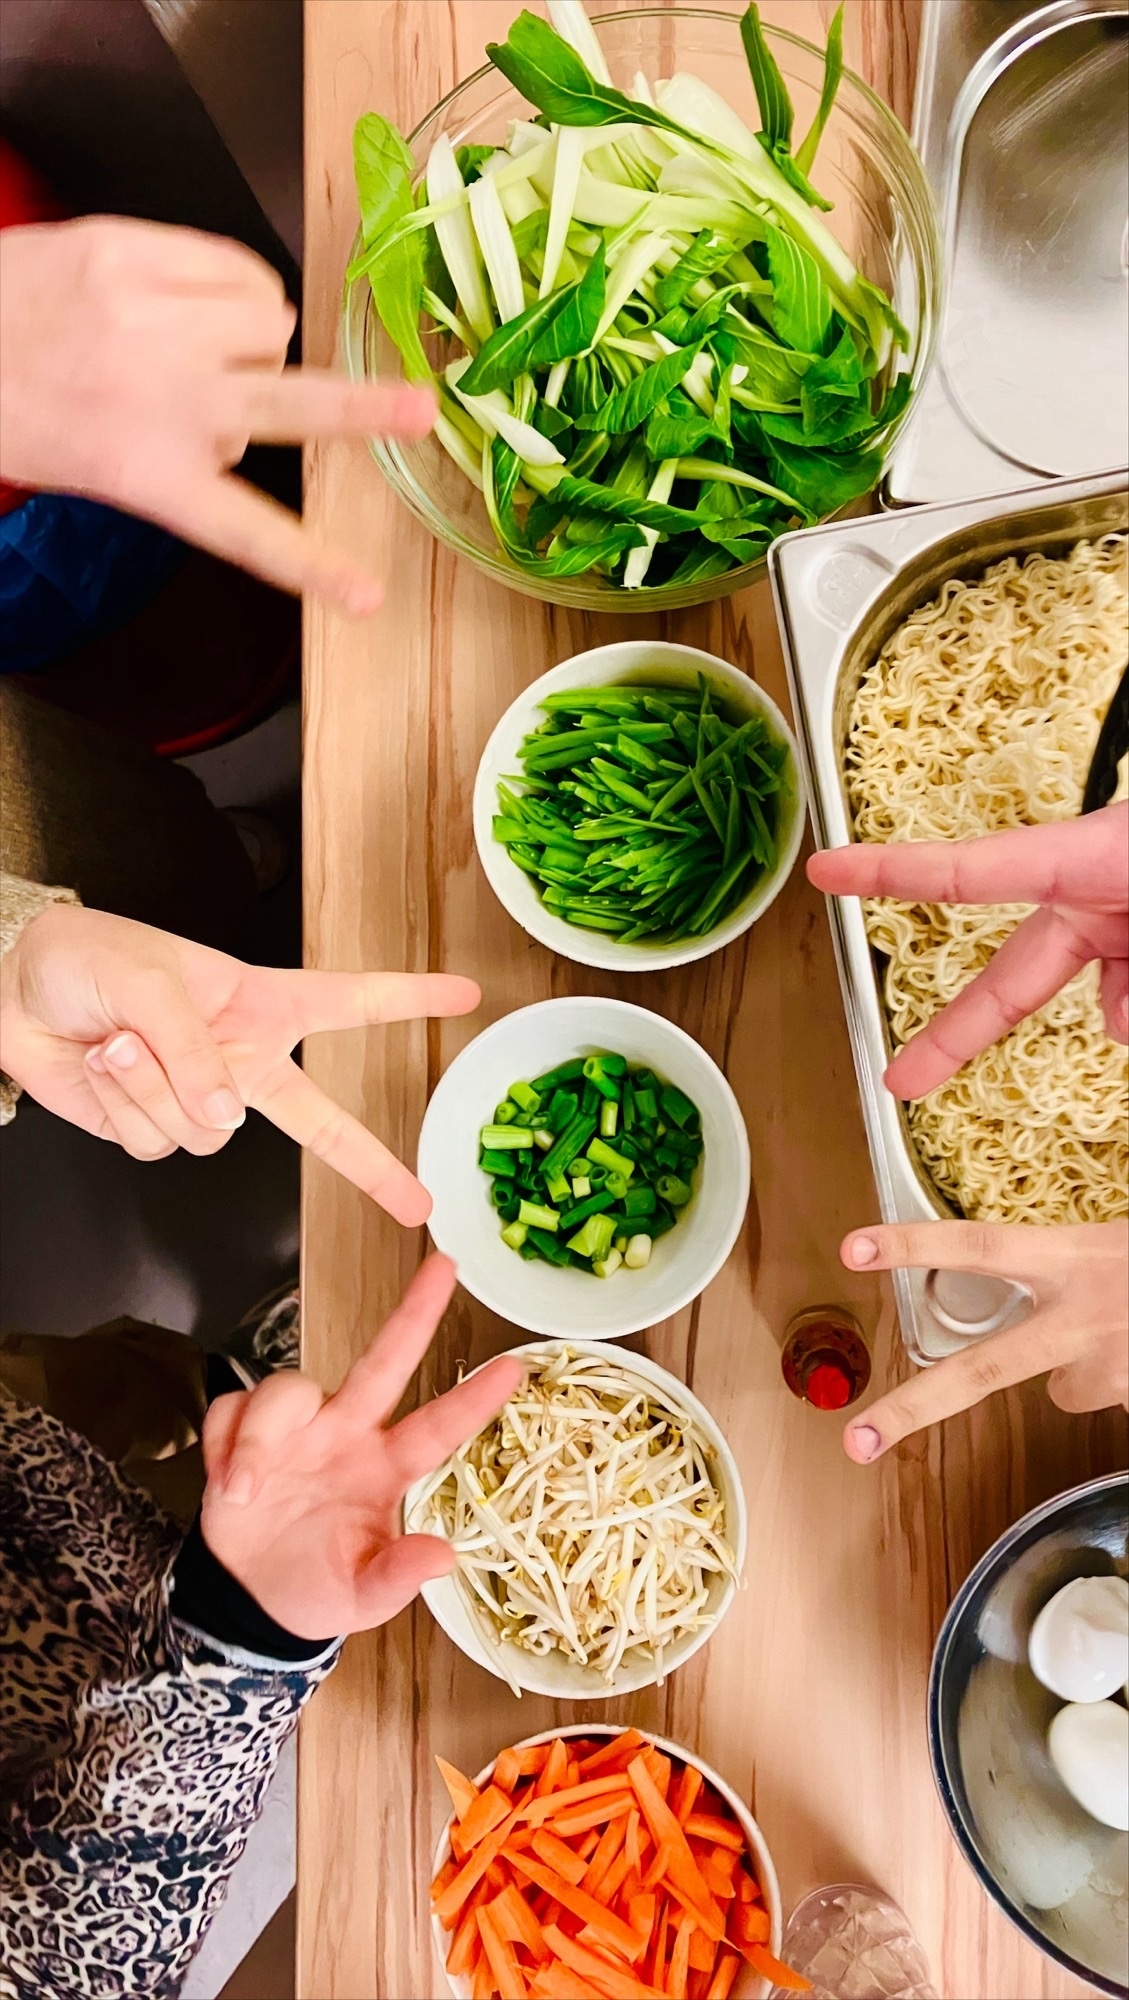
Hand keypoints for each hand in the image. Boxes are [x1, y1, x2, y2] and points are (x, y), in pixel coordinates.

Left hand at [0, 216, 435, 612]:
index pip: (248, 533)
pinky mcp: (133, 250)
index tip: (365, 597)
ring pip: (271, 321)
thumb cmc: (15, 405)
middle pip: (291, 407)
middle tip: (419, 411)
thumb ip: (182, 453)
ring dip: (256, 334)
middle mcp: (160, 398)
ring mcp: (150, 317)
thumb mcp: (97, 463)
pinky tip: (198, 297)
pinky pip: (239, 265)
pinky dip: (232, 281)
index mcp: (147, 475)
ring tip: (205, 341)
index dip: (313, 566)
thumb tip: (251, 416)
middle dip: (365, 412)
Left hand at [0, 902, 477, 1222]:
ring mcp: (196, 1099)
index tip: (467, 994)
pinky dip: (124, 1107)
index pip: (351, 1001)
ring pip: (205, 1134)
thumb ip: (198, 1052)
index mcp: (258, 1002)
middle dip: (372, 1165)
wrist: (14, 987)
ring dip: (155, 1089)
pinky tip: (103, 1066)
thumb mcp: (154, 983)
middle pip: (320, 1121)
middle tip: (419, 1203)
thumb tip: (227, 1118)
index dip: (411, 997)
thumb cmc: (91, 959)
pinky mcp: (149, 1127)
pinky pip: (156, 1143)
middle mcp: (238, 1057)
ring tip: (122, 1040)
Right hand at [200, 1256, 521, 1637]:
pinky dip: (225, 1445)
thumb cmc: (315, 1589)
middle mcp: (348, 1433)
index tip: (514, 1369)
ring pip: (287, 1389)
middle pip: (384, 1360)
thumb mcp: (361, 1597)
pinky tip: (228, 1485)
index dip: (474, 1400)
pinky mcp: (247, 1430)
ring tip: (244, 1489)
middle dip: (414, 1312)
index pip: (438, 1428)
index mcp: (385, 1469)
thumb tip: (443, 1556)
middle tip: (444, 1266)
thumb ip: (397, 1576)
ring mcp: (299, 1428)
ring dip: (262, 1435)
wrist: (246, 1601)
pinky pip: (234, 1409)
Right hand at [807, 804, 1128, 1096]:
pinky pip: (1128, 989)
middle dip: (958, 1030)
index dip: (890, 872)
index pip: (970, 871)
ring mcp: (1119, 913)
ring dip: (1123, 1002)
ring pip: (1101, 994)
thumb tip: (1117, 1023)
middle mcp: (1094, 887)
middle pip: (1010, 974)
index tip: (824, 870)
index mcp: (1086, 857)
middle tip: (903, 1078)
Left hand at [838, 1218, 1128, 1461]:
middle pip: (980, 1372)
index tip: (853, 1249)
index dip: (913, 1246)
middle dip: (913, 1409)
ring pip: (1063, 1389)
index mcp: (1070, 1258)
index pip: (977, 1249)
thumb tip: (1037, 1278)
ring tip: (1126, 1332)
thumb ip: (1067, 1262)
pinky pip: (1111, 1398)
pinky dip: (1123, 1381)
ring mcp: (1107, 1367)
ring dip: (1084, 1368)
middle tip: (858, 1441)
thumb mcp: (1114, 1241)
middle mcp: (1079, 1318)